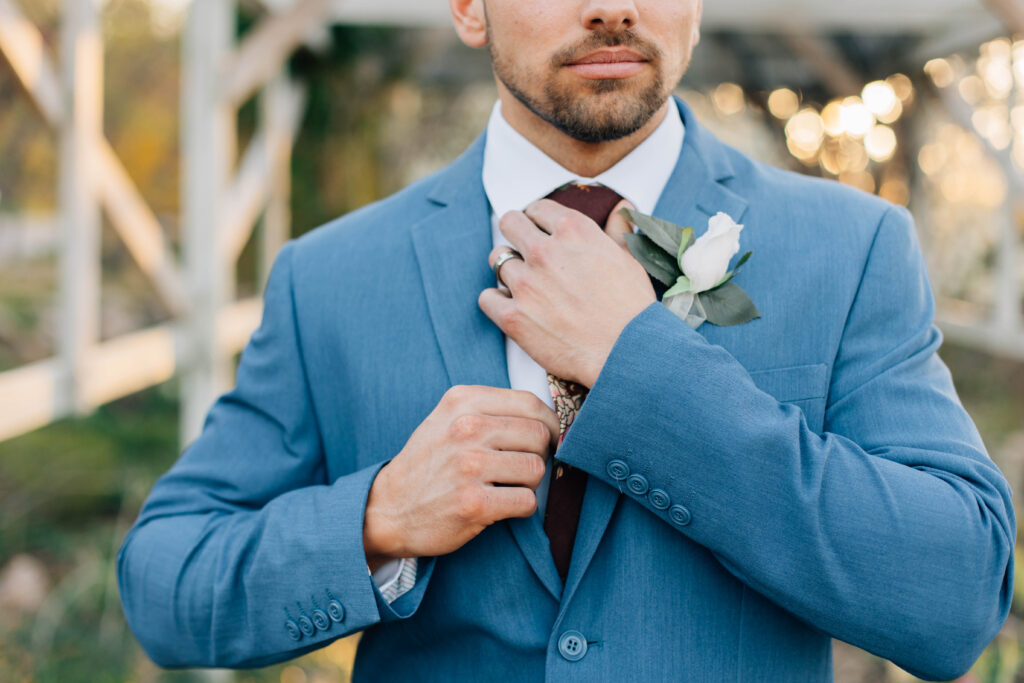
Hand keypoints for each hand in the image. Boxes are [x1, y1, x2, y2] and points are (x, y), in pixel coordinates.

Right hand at [363, 385, 559, 569]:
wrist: (387, 508)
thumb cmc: (428, 463)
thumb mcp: (448, 418)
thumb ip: (491, 409)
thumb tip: (549, 417)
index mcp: (462, 401)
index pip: (531, 403)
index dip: (548, 424)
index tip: (545, 439)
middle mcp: (466, 428)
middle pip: (538, 436)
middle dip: (537, 455)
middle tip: (519, 469)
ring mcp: (469, 466)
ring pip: (536, 469)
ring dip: (528, 484)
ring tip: (504, 486)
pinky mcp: (474, 503)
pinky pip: (527, 502)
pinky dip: (521, 508)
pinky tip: (500, 506)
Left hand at [479, 198, 655, 387]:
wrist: (626, 354)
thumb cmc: (632, 309)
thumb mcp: (629, 260)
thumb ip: (618, 229)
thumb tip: (622, 207)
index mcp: (574, 231)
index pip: (538, 208)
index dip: (538, 220)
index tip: (539, 232)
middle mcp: (545, 251)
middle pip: (509, 223)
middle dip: (516, 234)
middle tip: (524, 252)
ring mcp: (526, 284)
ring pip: (497, 259)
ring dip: (508, 269)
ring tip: (523, 284)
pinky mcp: (513, 317)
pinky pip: (487, 297)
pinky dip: (496, 301)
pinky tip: (513, 307)